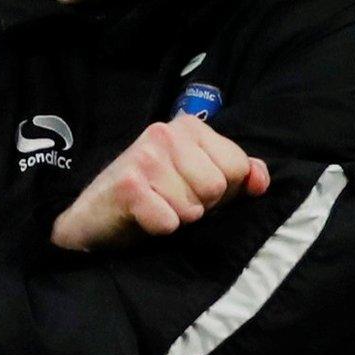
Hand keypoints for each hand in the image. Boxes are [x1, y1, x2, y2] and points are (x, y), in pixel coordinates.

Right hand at [50, 115, 269, 251]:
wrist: (93, 219)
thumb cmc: (151, 198)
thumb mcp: (198, 181)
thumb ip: (237, 175)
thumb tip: (261, 179)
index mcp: (188, 126)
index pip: (238, 167)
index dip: (221, 191)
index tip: (190, 189)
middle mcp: (165, 132)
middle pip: (217, 187)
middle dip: (200, 205)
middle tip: (170, 201)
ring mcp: (145, 156)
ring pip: (194, 207)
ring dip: (178, 218)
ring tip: (155, 207)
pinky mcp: (129, 185)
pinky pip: (169, 221)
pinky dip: (159, 228)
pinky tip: (141, 217)